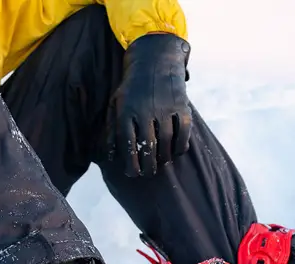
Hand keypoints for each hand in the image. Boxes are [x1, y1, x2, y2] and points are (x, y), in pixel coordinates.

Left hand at [107, 33, 192, 176]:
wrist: (155, 58)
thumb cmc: (132, 87)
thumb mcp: (116, 104)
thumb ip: (112, 129)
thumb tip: (110, 156)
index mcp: (126, 110)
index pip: (128, 144)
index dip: (131, 163)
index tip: (133, 174)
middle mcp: (145, 110)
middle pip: (148, 146)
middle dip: (148, 165)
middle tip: (149, 173)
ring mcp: (165, 107)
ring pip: (166, 141)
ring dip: (164, 157)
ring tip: (161, 163)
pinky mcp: (181, 105)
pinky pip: (183, 132)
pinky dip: (181, 145)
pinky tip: (177, 151)